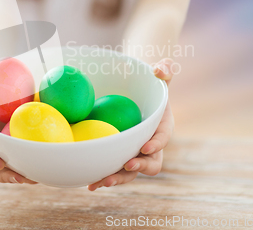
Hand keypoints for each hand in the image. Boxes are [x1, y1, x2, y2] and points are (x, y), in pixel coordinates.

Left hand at [88, 58, 174, 190]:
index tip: (145, 147)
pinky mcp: (119, 157)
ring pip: (130, 172)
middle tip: (126, 165)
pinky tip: (88, 184)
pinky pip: (113, 170)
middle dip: (139, 167)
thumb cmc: (146, 83)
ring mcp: (134, 153)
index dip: (157, 144)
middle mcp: (150, 145)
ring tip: (101, 182)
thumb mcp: (158, 72)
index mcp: (162, 126)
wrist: (132, 94)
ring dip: (117, 179)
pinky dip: (101, 178)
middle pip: (151, 163)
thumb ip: (164, 69)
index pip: (163, 137)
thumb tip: (160, 70)